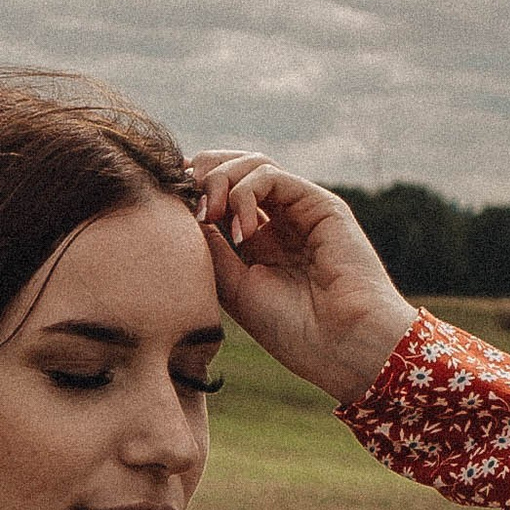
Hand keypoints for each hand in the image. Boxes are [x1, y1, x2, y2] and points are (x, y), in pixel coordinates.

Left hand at [187, 150, 413, 400]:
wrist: (342, 346)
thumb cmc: (292, 329)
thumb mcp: (234, 288)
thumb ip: (211, 248)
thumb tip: (183, 211)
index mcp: (258, 242)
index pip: (218, 196)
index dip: (191, 192)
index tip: (167, 207)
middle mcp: (279, 220)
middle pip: (233, 170)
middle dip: (201, 175)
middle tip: (185, 199)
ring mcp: (300, 210)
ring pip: (251, 163)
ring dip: (220, 179)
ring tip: (209, 214)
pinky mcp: (320, 204)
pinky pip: (272, 175)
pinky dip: (244, 192)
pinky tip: (240, 230)